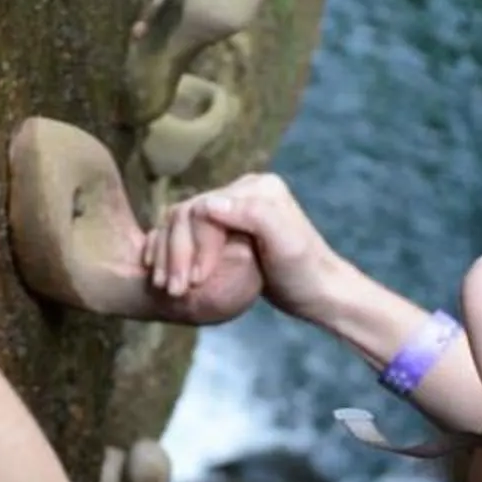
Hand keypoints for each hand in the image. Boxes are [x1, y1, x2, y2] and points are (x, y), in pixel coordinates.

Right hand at [145, 172, 336, 321]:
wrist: (318, 293)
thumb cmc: (304, 272)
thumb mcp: (286, 244)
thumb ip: (252, 215)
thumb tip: (206, 203)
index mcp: (256, 187)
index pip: (204, 210)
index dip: (192, 246)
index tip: (193, 282)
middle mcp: (241, 191)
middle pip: (188, 215)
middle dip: (176, 253)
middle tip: (172, 290)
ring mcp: (231, 209)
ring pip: (181, 225)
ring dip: (168, 255)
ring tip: (165, 289)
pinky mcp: (224, 229)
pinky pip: (187, 235)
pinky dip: (171, 254)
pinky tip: (163, 275)